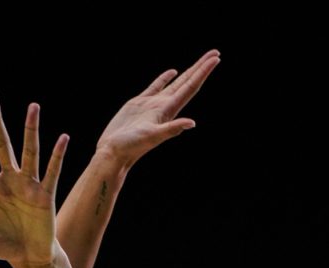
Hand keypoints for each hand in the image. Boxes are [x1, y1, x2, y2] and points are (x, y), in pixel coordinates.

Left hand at [0, 94, 67, 267]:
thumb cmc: (2, 243)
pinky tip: (62, 139)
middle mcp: (9, 179)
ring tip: (33, 107)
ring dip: (31, 130)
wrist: (27, 258)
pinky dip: (57, 156)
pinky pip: (51, 172)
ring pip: (29, 152)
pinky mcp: (45, 195)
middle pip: (2, 145)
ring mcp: (28, 185)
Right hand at [96, 50, 219, 169]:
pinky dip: (165, 78)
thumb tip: (191, 123)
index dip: (203, 72)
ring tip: (201, 61)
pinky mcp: (139, 104)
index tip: (215, 58)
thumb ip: (171, 129)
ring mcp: (152, 105)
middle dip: (201, 68)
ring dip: (188, 72)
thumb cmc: (130, 147)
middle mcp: (164, 106)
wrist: (112, 153)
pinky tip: (172, 72)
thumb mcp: (152, 137)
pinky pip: (156, 87)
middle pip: (187, 82)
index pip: (190, 87)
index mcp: (168, 110)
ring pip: (175, 83)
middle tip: (215, 53)